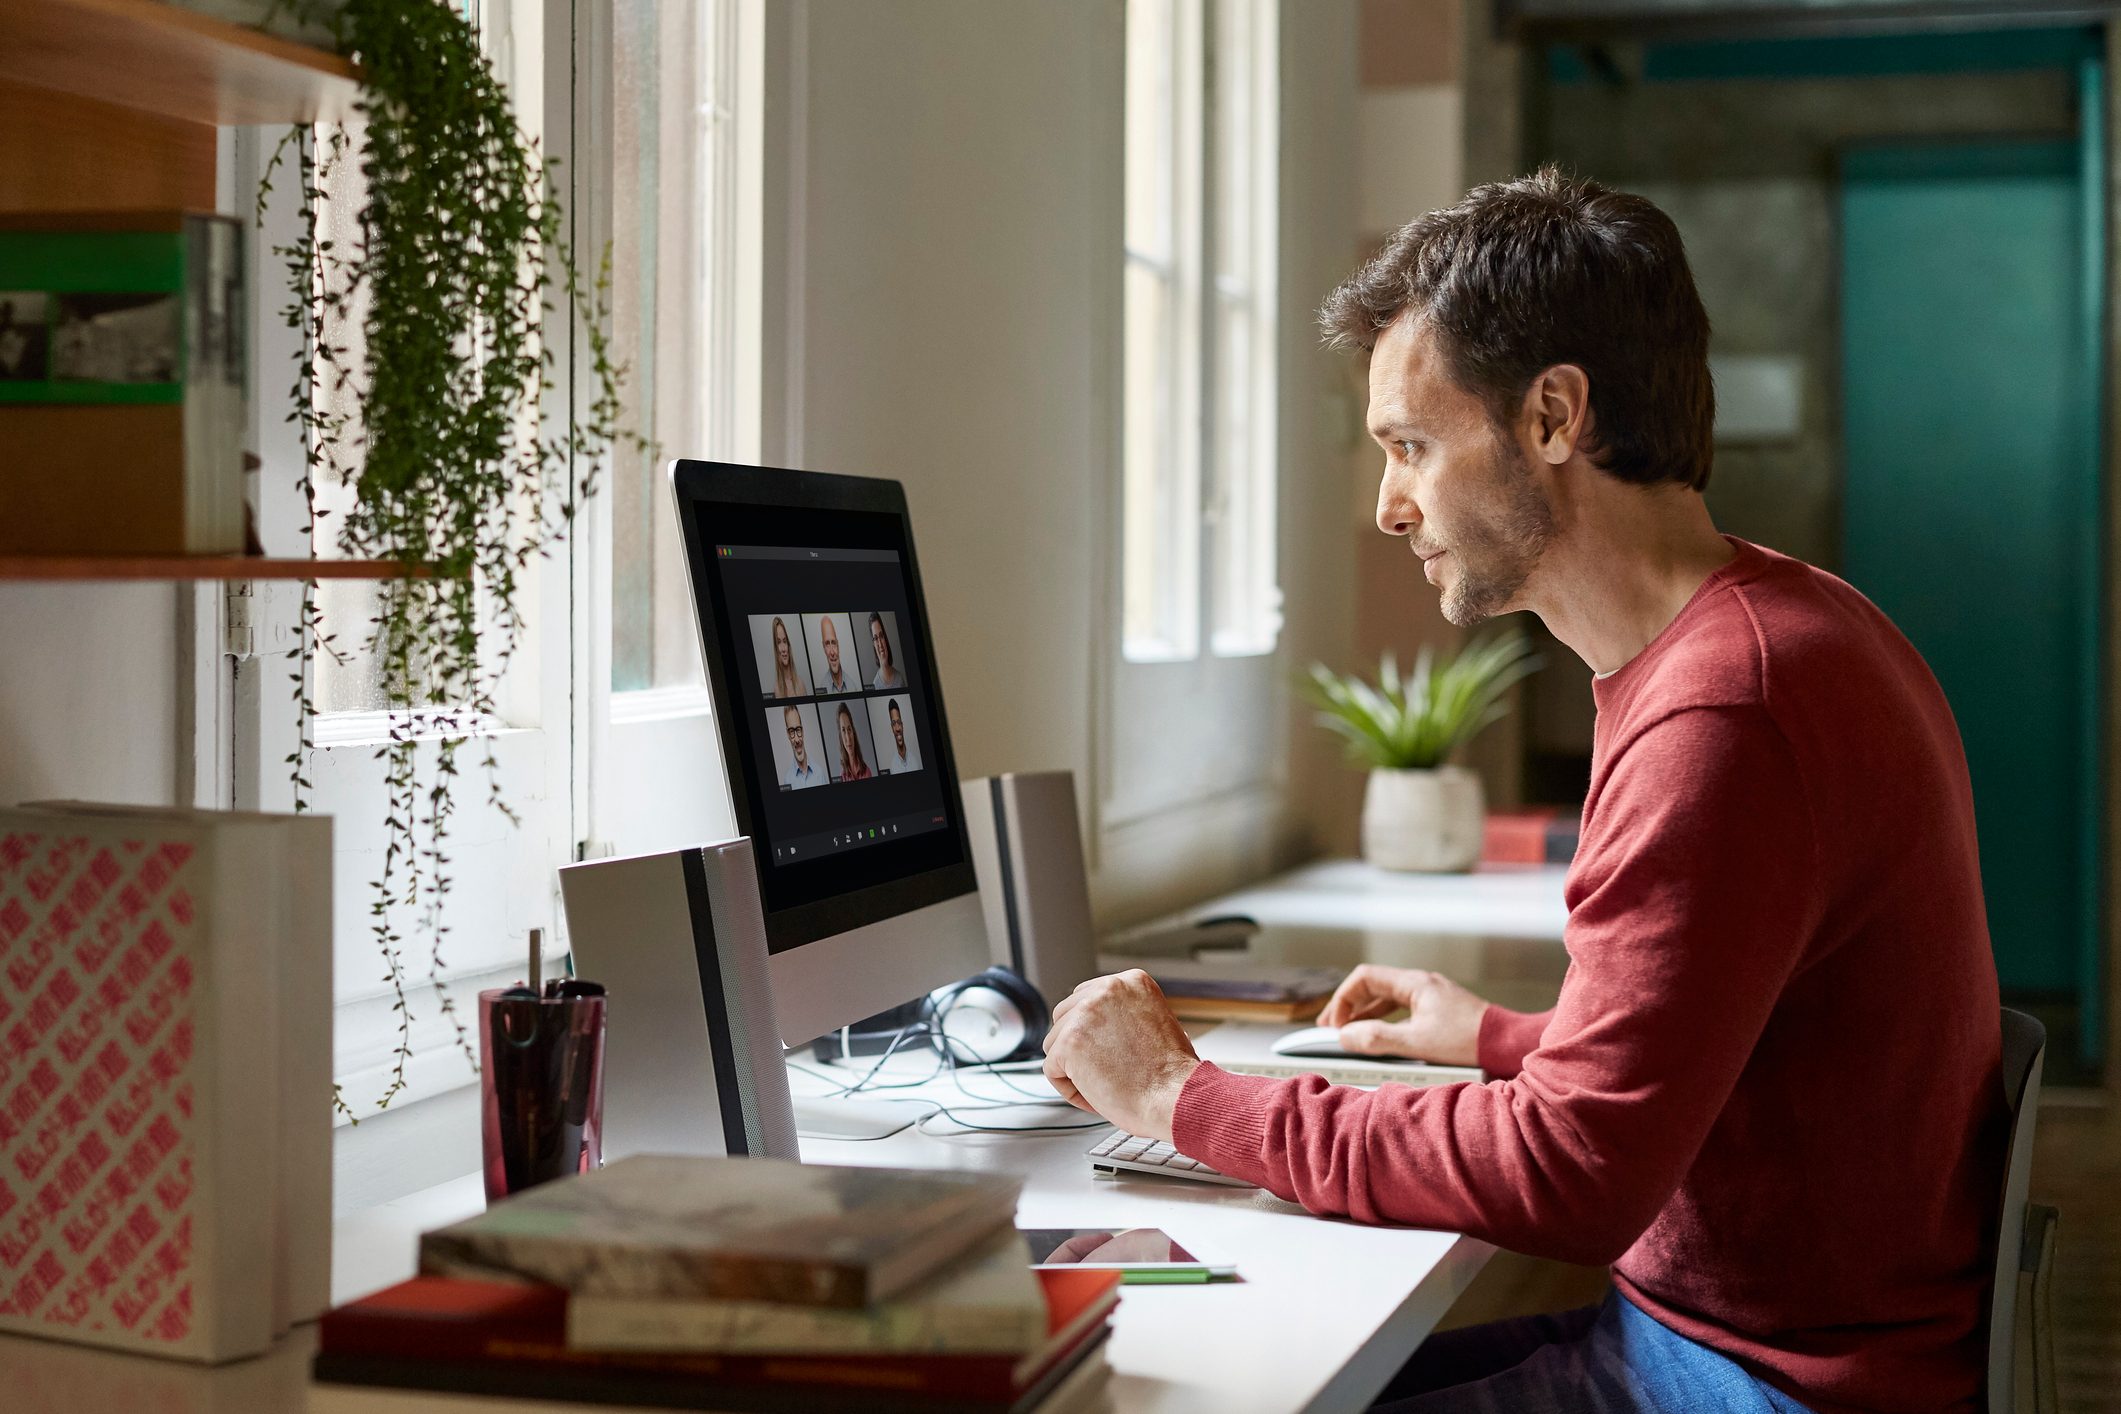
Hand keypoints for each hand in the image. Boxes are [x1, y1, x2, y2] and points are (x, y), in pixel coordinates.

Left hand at [1042, 970, 1200, 1141]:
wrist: (1175, 1097)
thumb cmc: (1172, 1074)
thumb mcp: (1157, 1023)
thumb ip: (1125, 1014)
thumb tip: (1102, 1025)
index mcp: (1131, 981)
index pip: (1087, 998)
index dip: (1095, 1032)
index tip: (1114, 1052)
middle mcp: (1108, 988)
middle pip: (1065, 1015)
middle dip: (1079, 1046)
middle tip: (1107, 1070)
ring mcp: (1086, 1013)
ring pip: (1055, 1042)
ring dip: (1073, 1068)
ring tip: (1106, 1082)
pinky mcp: (1069, 1041)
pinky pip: (1052, 1069)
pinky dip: (1069, 1088)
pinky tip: (1096, 1093)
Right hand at [1314, 964, 1487, 1065]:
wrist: (1506, 1042)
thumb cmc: (1467, 1041)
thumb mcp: (1416, 1042)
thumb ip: (1377, 1038)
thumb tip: (1345, 1036)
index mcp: (1414, 983)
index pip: (1364, 978)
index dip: (1343, 999)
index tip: (1334, 1023)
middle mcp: (1421, 982)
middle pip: (1373, 986)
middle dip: (1350, 1006)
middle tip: (1333, 1028)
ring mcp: (1432, 994)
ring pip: (1388, 997)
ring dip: (1366, 1014)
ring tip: (1351, 1034)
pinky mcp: (1440, 1008)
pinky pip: (1403, 1007)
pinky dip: (1386, 1018)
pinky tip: (1382, 1035)